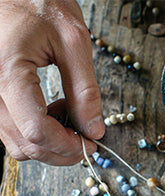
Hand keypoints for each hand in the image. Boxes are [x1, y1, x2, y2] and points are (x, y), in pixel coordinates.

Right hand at [0, 0, 102, 165]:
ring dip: (47, 142)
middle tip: (86, 137)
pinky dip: (33, 131)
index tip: (90, 144)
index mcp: (7, 72)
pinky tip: (50, 111)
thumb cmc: (37, 2)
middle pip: (25, 143)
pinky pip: (7, 129)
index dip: (68, 145)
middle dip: (61, 149)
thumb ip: (85, 90)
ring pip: (14, 142)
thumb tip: (94, 129)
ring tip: (68, 115)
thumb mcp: (73, 41)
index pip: (37, 131)